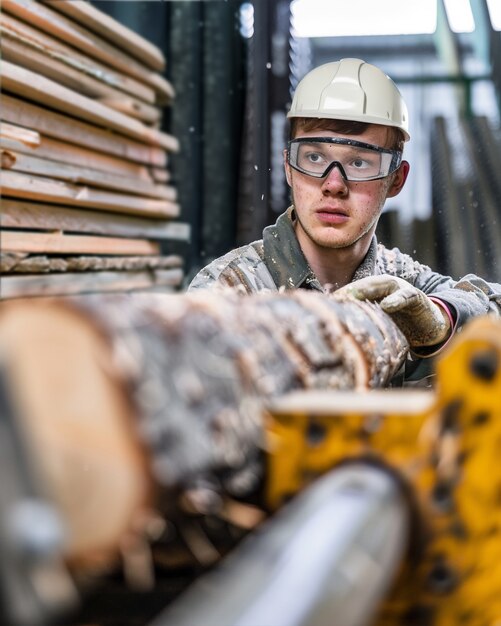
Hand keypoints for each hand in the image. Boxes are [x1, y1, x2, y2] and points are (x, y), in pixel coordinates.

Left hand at [335, 275, 450, 347]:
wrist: (428, 326)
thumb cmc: (399, 323)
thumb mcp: (377, 322)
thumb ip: (360, 319)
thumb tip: (333, 328)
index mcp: (373, 291)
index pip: (352, 291)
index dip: (337, 297)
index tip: (321, 305)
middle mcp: (385, 286)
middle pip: (363, 286)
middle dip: (347, 292)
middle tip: (332, 300)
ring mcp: (401, 289)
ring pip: (382, 285)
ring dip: (367, 290)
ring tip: (351, 297)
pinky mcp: (416, 297)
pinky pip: (406, 296)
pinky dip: (397, 299)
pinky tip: (387, 306)